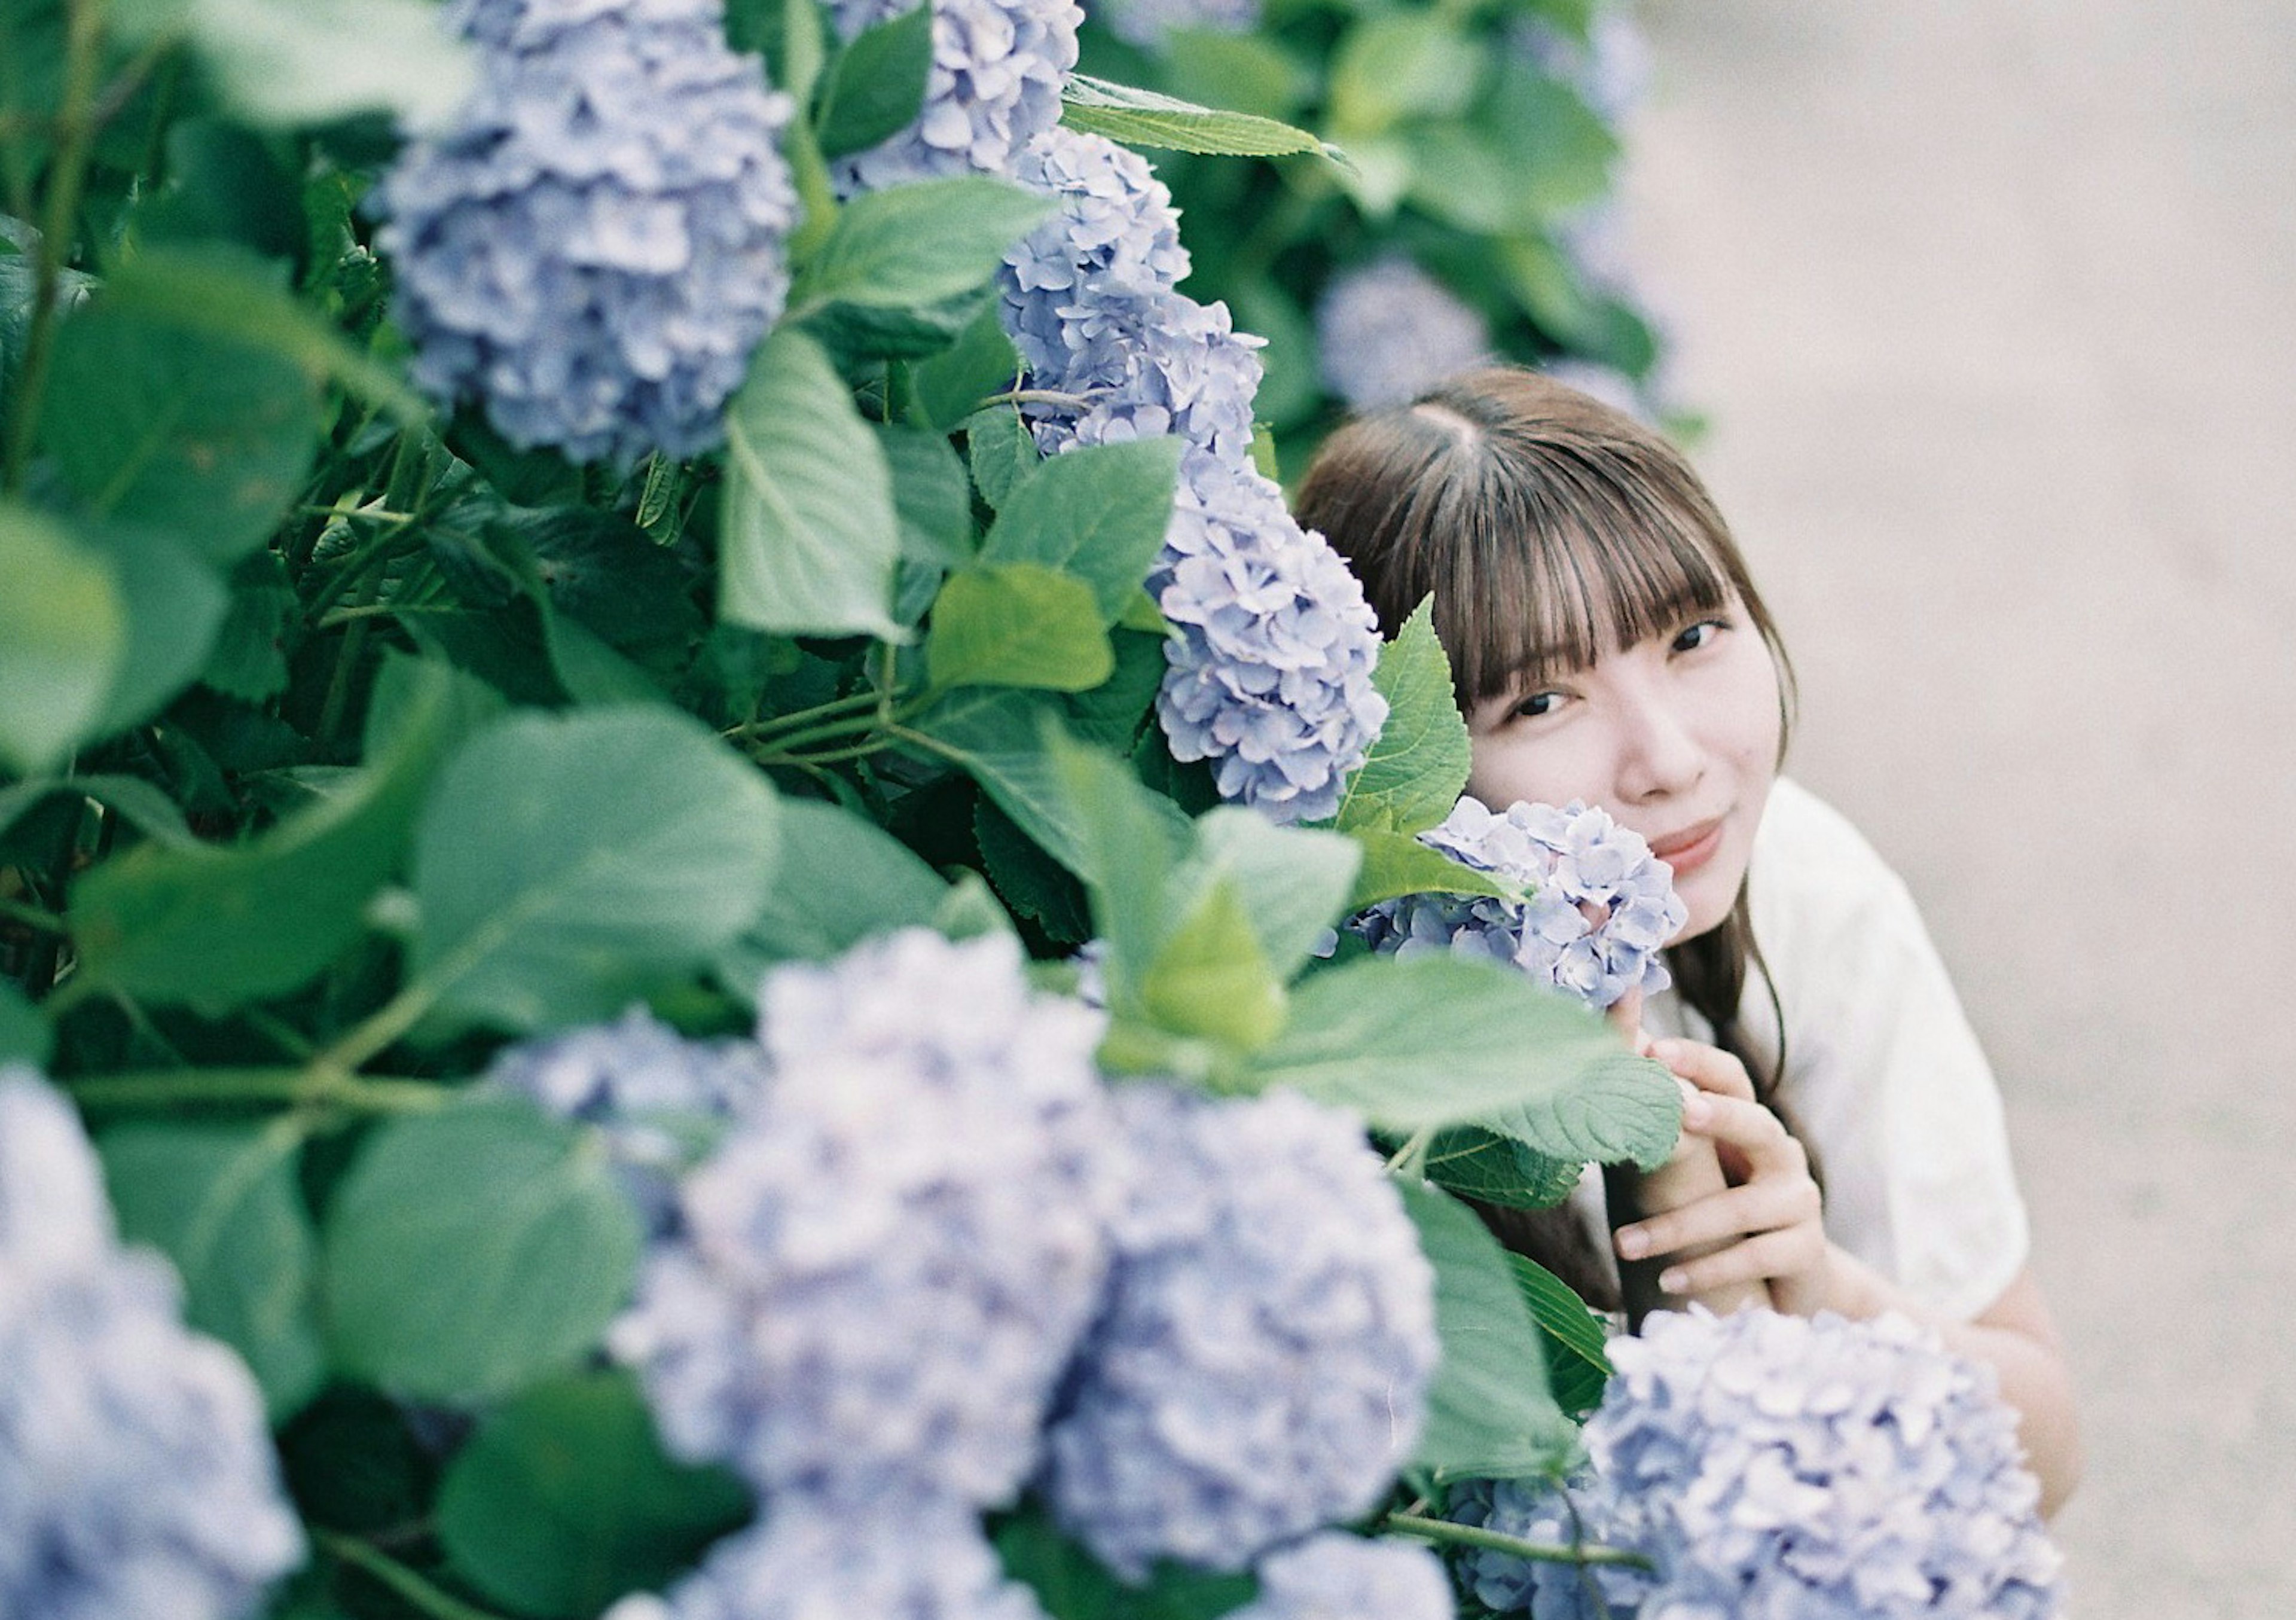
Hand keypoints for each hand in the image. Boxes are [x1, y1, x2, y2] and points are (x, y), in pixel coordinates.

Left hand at [1613, 1038, 1829, 1314]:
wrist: (1786, 1283)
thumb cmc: (1721, 1215)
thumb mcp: (1693, 1169)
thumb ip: (1662, 1132)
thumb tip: (1605, 1071)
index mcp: (1749, 1125)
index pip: (1731, 1078)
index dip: (1698, 1061)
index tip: (1653, 1051)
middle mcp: (1781, 1155)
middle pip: (1757, 1125)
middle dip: (1720, 1117)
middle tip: (1678, 1112)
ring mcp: (1800, 1202)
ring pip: (1739, 1208)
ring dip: (1676, 1227)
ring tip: (1622, 1245)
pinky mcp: (1806, 1251)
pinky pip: (1753, 1256)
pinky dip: (1706, 1268)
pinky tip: (1667, 1280)